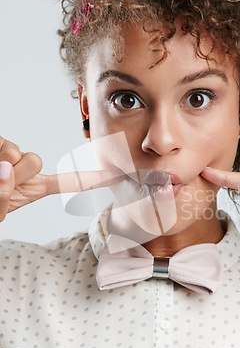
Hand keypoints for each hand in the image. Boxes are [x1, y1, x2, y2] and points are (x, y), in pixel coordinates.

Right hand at [0, 136, 125, 222]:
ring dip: (0, 168)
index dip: (93, 178)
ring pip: (16, 153)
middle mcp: (22, 167)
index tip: (119, 175)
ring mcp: (7, 153)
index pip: (68, 182)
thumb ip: (2, 199)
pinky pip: (2, 148)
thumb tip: (6, 169)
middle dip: (16, 173)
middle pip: (34, 159)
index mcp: (31, 187)